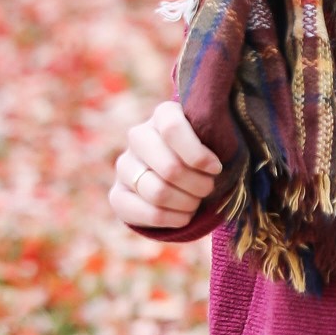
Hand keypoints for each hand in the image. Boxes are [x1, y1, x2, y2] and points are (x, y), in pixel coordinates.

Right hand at [108, 98, 221, 234]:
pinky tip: (185, 216)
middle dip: (198, 185)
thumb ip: (217, 141)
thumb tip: (215, 164)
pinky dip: (174, 219)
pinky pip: (148, 213)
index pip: (173, 129)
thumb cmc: (208, 158)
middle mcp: (138, 136)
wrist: (186, 182)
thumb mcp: (216, 143)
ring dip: (187, 203)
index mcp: (163, 115)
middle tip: (208, 188)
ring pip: (158, 193)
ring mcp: (124, 166)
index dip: (198, 155)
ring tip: (196, 202)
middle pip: (170, 168)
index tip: (216, 168)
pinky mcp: (118, 195)